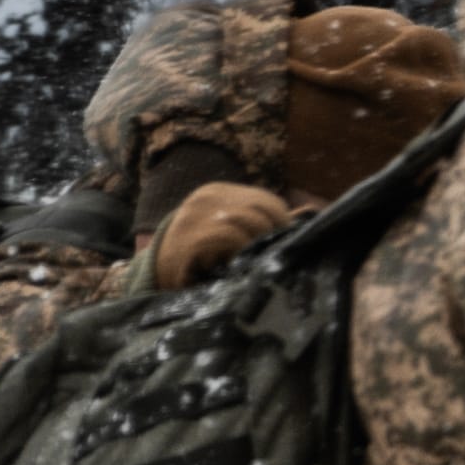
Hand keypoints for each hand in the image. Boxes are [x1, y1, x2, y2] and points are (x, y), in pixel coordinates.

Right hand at [151, 183, 296, 289]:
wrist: (157, 272)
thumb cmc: (200, 256)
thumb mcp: (229, 233)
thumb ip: (262, 223)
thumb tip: (308, 214)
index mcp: (219, 192)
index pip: (266, 200)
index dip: (282, 222)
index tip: (285, 243)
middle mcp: (207, 197)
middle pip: (259, 209)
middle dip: (273, 235)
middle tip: (273, 257)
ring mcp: (196, 214)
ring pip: (247, 222)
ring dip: (257, 245)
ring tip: (255, 263)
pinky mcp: (190, 235)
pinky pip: (229, 237)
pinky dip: (240, 251)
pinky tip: (236, 265)